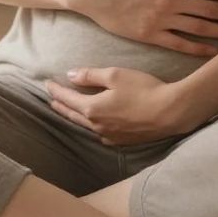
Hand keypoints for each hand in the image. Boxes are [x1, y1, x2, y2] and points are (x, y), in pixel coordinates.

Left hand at [44, 66, 194, 146]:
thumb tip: (70, 75)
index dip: (56, 90)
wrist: (170, 112)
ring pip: (86, 126)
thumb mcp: (115, 75)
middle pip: (73, 115)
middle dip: (61, 105)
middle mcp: (97, 126)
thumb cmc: (143, 89)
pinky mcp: (123, 141)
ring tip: (68, 110)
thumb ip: (90, 75)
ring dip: (75, 116)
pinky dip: (91, 125)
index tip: (47, 83)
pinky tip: (93, 122)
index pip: (68, 99)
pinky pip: (100, 133)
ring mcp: (110, 136)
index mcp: (93, 109)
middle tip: (51, 99)